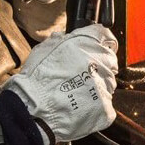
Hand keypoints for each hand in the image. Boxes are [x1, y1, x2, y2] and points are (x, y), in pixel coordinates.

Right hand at [4, 24, 117, 144]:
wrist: (35, 109)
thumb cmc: (36, 79)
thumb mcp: (44, 49)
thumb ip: (59, 40)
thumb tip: (64, 37)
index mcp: (86, 43)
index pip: (104, 35)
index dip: (99, 41)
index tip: (96, 46)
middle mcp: (100, 62)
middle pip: (109, 59)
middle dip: (98, 64)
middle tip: (81, 73)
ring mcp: (105, 85)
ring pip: (108, 82)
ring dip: (97, 84)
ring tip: (77, 91)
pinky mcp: (106, 107)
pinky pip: (105, 103)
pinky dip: (95, 105)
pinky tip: (80, 105)